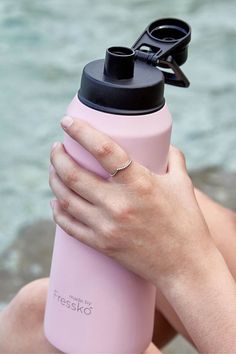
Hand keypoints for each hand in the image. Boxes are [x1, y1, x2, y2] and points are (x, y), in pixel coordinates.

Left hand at [49, 116, 215, 290]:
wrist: (185, 266)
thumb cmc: (187, 223)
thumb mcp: (183, 185)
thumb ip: (174, 160)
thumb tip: (168, 146)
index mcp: (139, 182)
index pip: (102, 148)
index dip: (80, 131)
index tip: (67, 122)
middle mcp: (119, 203)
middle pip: (73, 174)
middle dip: (58, 156)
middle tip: (56, 148)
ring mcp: (107, 226)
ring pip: (66, 198)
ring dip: (54, 179)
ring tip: (54, 169)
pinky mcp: (102, 245)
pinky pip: (69, 225)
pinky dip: (57, 211)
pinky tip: (55, 202)